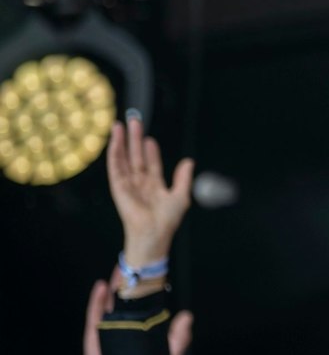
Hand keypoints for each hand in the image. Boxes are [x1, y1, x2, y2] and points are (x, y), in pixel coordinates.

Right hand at [84, 279, 193, 354]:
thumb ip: (178, 337)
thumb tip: (187, 316)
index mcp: (136, 332)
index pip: (138, 306)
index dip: (140, 289)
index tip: (145, 271)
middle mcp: (120, 331)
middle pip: (121, 302)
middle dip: (125, 283)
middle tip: (130, 263)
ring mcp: (105, 335)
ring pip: (107, 306)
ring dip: (112, 287)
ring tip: (118, 269)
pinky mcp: (93, 342)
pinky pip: (93, 319)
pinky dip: (96, 302)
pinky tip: (102, 287)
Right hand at [107, 116, 193, 268]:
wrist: (154, 233)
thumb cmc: (166, 220)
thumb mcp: (181, 196)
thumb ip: (183, 178)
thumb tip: (189, 162)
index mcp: (154, 185)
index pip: (151, 163)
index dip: (151, 151)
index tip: (149, 139)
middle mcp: (140, 182)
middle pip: (135, 156)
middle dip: (134, 138)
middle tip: (134, 121)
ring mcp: (128, 183)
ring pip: (123, 158)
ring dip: (121, 142)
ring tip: (121, 125)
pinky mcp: (119, 187)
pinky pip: (115, 167)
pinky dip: (114, 154)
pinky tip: (115, 141)